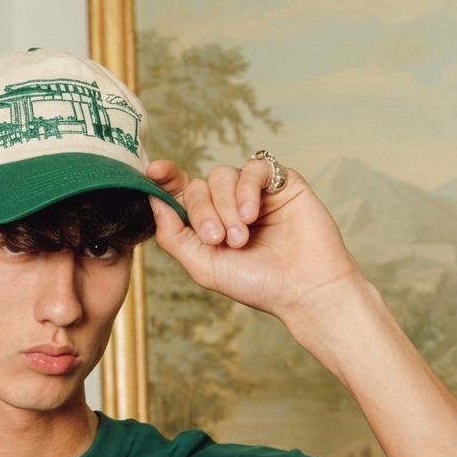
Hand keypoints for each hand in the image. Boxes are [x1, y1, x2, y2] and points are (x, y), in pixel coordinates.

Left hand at [145, 157, 362, 324]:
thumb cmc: (257, 284)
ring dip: (225, 204)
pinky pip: (254, 168)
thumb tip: (153, 201)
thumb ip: (173, 235)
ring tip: (240, 236)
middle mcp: (228, 204)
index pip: (180, 192)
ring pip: (222, 175)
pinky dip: (246, 190)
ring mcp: (254, 192)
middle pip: (198, 185)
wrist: (304, 288)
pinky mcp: (281, 182)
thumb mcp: (202, 265)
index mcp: (207, 223)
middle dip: (203, 211)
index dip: (165, 177)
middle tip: (218, 239)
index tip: (154, 170)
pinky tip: (251, 215)